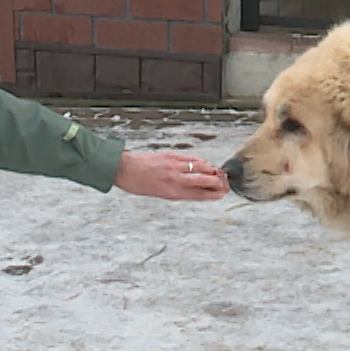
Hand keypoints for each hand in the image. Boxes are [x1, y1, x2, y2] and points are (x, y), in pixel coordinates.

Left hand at [114, 151, 228, 200]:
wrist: (124, 169)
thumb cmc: (139, 184)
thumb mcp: (159, 194)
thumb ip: (178, 192)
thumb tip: (196, 190)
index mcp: (172, 192)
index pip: (199, 194)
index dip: (213, 194)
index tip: (223, 194)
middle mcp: (175, 179)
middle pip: (203, 180)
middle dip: (217, 182)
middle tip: (225, 184)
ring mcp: (174, 166)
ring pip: (200, 168)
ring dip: (212, 171)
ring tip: (218, 173)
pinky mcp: (171, 156)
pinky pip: (191, 159)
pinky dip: (200, 162)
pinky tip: (205, 164)